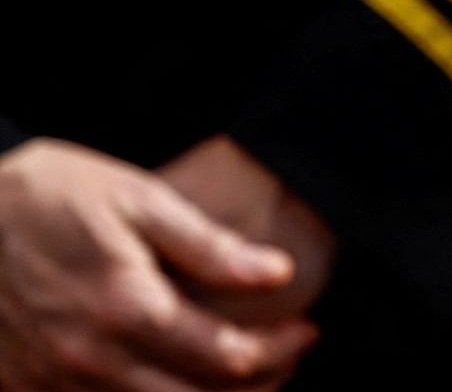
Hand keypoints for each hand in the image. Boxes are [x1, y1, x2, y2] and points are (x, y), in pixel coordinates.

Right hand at [0, 139, 313, 391]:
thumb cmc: (47, 195)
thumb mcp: (137, 199)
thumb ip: (209, 247)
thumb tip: (280, 274)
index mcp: (128, 309)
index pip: (228, 358)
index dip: (280, 350)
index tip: (307, 330)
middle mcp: (91, 359)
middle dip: (255, 387)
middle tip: (286, 360)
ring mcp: (53, 382)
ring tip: (243, 375)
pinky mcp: (24, 388)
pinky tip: (170, 379)